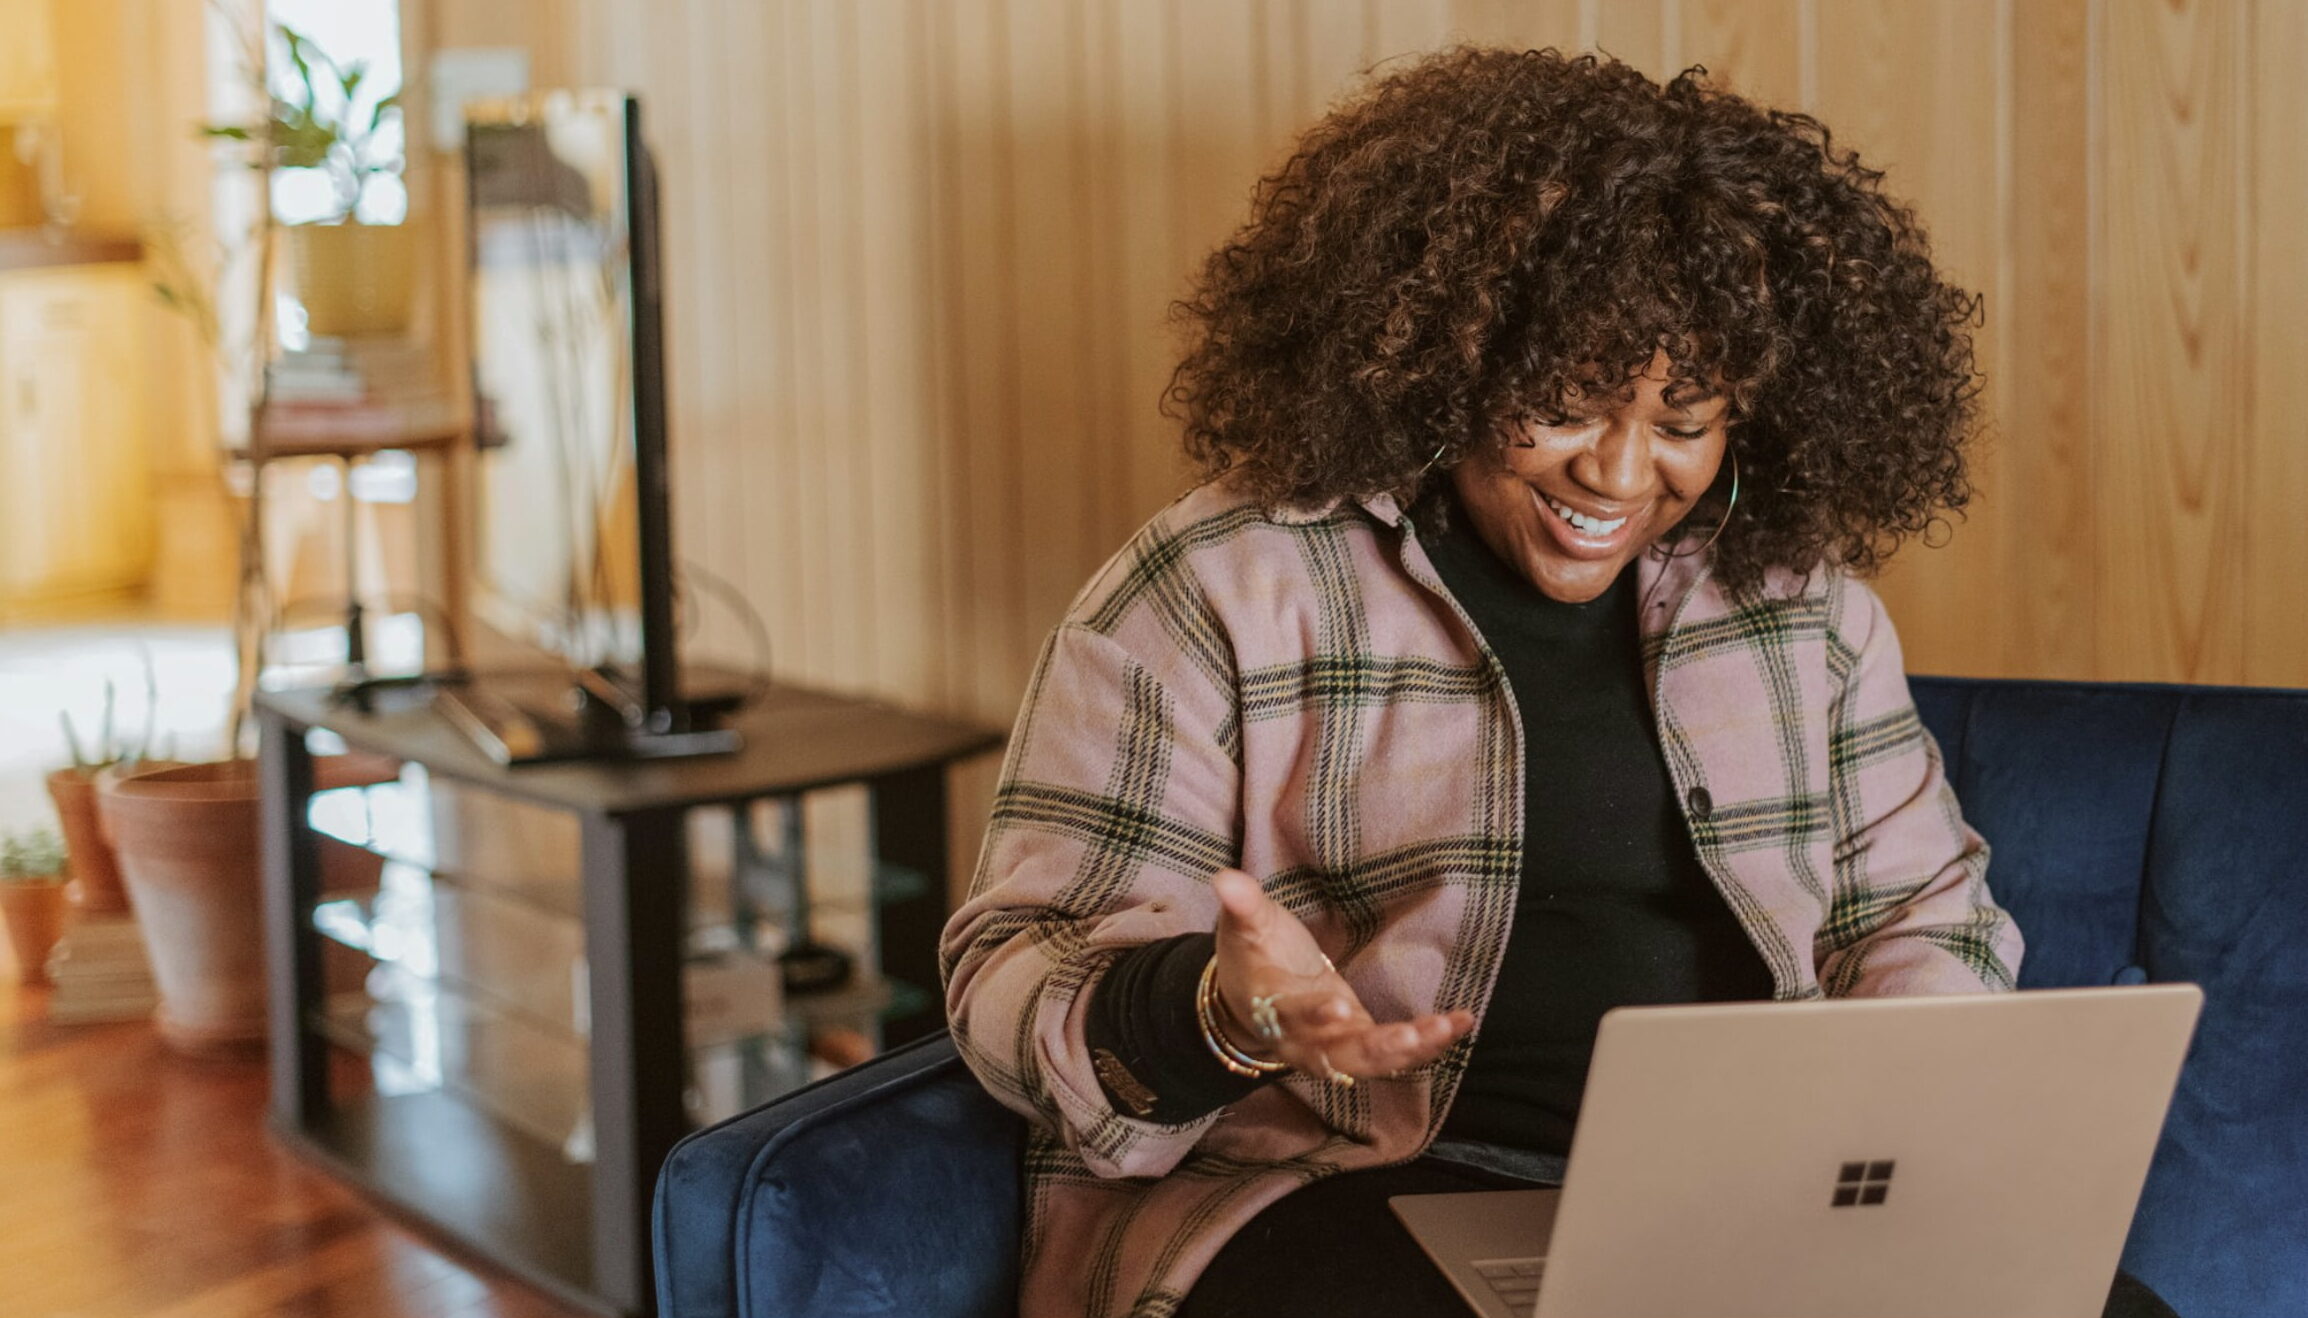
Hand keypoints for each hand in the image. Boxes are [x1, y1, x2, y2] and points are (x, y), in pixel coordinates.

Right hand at [1209, 868, 1473, 1080]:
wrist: (1252, 1003)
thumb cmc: (1253, 959)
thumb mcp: (1245, 929)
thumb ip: (1242, 906)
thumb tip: (1224, 877)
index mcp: (1274, 1008)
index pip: (1291, 1015)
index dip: (1312, 1015)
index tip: (1337, 1006)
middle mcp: (1306, 1040)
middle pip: (1340, 1055)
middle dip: (1377, 1048)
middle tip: (1410, 1037)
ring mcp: (1336, 1048)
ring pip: (1373, 1060)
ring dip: (1412, 1050)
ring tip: (1448, 1026)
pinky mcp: (1361, 1045)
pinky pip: (1395, 1053)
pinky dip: (1429, 1043)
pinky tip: (1461, 1023)